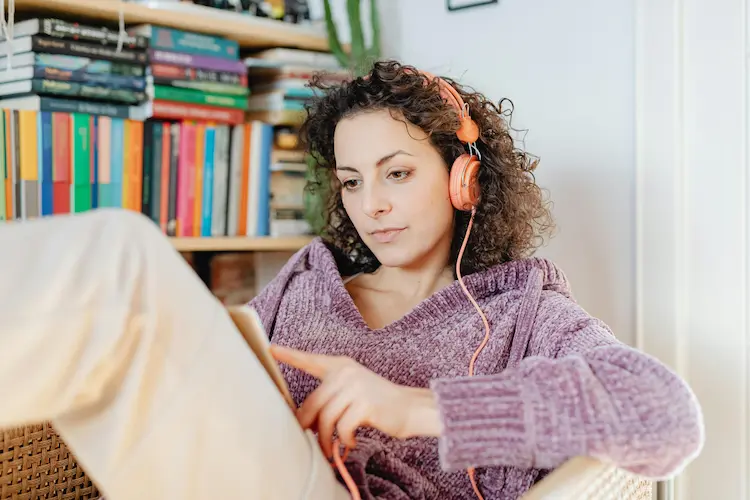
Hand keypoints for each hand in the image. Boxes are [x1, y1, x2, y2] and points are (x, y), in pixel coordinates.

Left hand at [270, 345, 442, 457]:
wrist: (410, 408)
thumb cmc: (377, 404)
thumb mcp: (352, 391)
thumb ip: (330, 396)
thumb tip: (303, 419)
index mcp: (341, 366)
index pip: (310, 360)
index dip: (289, 355)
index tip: (271, 348)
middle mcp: (346, 372)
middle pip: (312, 402)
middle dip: (308, 426)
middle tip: (311, 441)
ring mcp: (356, 386)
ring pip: (325, 418)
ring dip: (325, 439)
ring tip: (331, 448)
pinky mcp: (365, 403)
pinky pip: (342, 427)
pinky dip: (343, 440)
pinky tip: (349, 442)